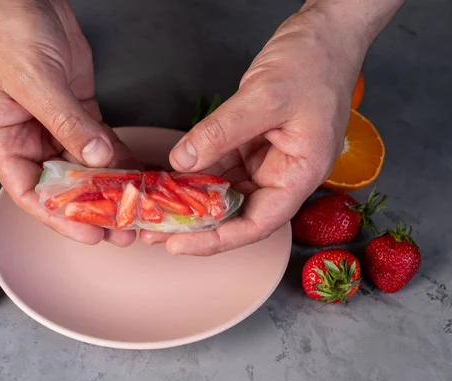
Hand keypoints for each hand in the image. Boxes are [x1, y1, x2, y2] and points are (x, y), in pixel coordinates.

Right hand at [0, 0, 137, 246]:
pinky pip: (101, 144)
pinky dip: (120, 160)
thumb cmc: (10, 33)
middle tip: (124, 229)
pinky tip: (139, 176)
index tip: (89, 234)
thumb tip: (97, 160)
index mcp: (4, 140)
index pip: (30, 192)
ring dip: (111, 189)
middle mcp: (29, 140)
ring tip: (137, 210)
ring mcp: (56, 127)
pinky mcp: (80, 113)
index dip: (59, 218)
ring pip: (85, 169)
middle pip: (62, 186)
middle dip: (93, 210)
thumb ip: (68, 123)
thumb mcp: (35, 82)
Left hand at [141, 2, 399, 254]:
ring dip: (192, 202)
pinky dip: (196, 174)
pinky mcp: (252, 144)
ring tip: (155, 210)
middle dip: (197, 226)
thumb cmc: (313, 64)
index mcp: (300, 174)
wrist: (324, 35)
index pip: (258, 223)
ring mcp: (266, 160)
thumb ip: (221, 132)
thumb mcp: (264, 97)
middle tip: (156, 232)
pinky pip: (221, 167)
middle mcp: (283, 174)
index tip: (181, 246)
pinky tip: (169, 179)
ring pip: (226, 192)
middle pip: (238, 214)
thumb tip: (183, 161)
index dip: (218, 240)